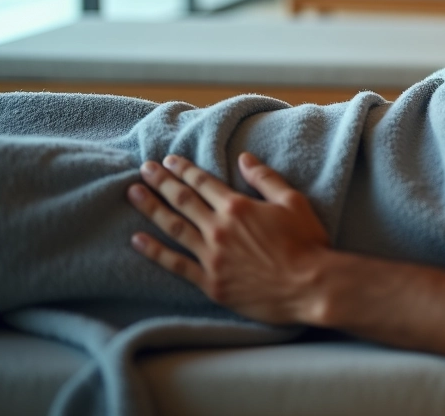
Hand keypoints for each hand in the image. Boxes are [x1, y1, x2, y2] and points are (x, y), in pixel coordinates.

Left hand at [128, 153, 330, 324]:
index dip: (184, 170)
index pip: (204, 183)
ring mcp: (212, 257)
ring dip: (151, 209)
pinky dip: (155, 252)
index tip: (168, 160)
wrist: (310, 286)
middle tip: (143, 169)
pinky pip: (176, 265)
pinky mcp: (210, 283)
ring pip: (174, 228)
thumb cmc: (307, 243)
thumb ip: (265, 179)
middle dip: (161, 182)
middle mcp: (219, 229)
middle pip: (183, 201)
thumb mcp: (293, 202)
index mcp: (239, 207)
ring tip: (134, 194)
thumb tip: (244, 158)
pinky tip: (138, 240)